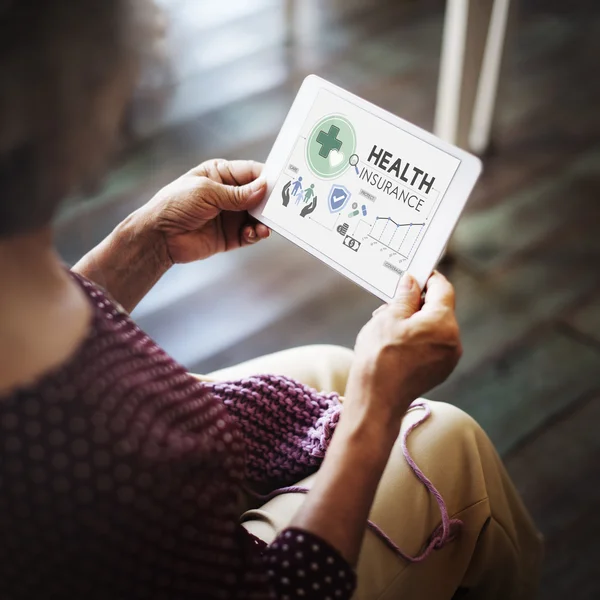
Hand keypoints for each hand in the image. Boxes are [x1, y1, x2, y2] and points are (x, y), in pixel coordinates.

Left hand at [136, 159, 269, 265]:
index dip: (268, 178)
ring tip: (266, 226)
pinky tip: (254, 234)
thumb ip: (237, 193)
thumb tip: (264, 188)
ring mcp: (231, 216)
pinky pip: (250, 234)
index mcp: (221, 174)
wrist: (158, 236)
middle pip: (259, 195)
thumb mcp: (207, 192)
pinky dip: (256, 234)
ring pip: (258, 216)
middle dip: (270, 202)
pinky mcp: (230, 236)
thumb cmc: (176, 204)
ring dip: (265, 221)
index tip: (284, 184)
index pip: (251, 173)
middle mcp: (229, 194)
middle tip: (282, 208)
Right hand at [345, 271, 461, 426]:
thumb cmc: (379, 358)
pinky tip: (395, 345)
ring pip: (435, 328)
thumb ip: (405, 296)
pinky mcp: (440, 371)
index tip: (415, 274)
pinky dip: (418, 339)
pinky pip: (432, 345)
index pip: (443, 288)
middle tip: (391, 304)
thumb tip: (411, 282)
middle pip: (440, 309)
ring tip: (388, 328)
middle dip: (417, 303)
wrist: (377, 401)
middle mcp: (453, 340)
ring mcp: (448, 358)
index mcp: (443, 323)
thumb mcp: (388, 318)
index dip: (428, 278)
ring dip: (415, 322)